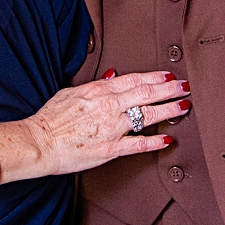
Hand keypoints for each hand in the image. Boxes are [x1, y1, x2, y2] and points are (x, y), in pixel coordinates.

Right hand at [18, 71, 187, 177]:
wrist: (39, 143)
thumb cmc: (51, 120)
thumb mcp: (70, 93)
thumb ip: (95, 86)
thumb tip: (112, 77)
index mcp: (98, 91)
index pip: (134, 80)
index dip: (155, 77)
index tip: (169, 76)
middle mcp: (109, 107)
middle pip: (147, 94)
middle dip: (170, 90)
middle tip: (186, 87)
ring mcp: (112, 128)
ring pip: (148, 116)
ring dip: (169, 110)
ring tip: (183, 107)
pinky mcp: (111, 149)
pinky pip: (139, 144)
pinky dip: (156, 141)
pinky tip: (168, 139)